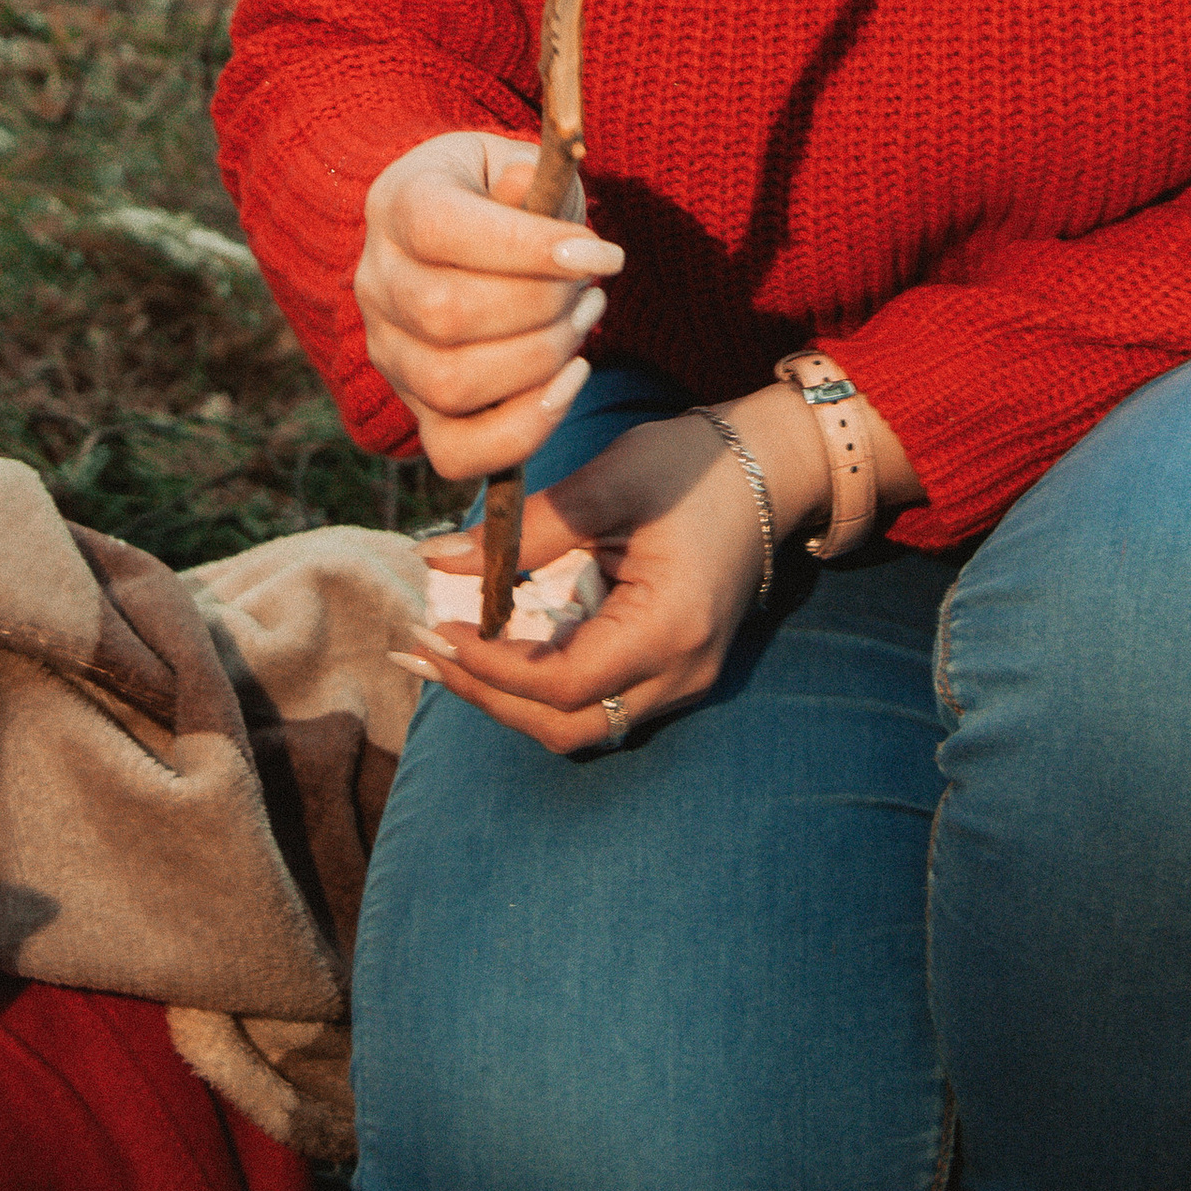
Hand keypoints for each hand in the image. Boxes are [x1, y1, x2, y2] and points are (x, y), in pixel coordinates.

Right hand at [353, 128, 621, 485]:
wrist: (448, 232)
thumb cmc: (496, 193)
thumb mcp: (508, 159)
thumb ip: (525, 170)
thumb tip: (527, 183)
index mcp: (396, 206)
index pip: (440, 230)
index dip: (528, 247)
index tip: (604, 252)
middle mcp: (376, 282)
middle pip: (447, 314)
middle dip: (543, 306)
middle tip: (590, 287)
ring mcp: (390, 352)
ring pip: (452, 384)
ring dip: (540, 361)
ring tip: (584, 319)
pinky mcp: (414, 408)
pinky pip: (456, 452)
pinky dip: (522, 430)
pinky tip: (566, 382)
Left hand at [399, 389, 826, 754]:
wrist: (770, 470)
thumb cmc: (693, 466)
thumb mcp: (609, 483)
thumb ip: (527, 531)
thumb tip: (437, 560)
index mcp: (669, 627)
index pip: (563, 683)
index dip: (490, 667)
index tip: (435, 631)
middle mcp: (679, 672)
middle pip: (565, 724)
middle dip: (485, 694)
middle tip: (419, 651)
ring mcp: (681, 680)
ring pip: (578, 724)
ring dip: (506, 696)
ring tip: (443, 652)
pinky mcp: (672, 670)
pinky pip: (596, 700)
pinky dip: (539, 683)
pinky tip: (494, 646)